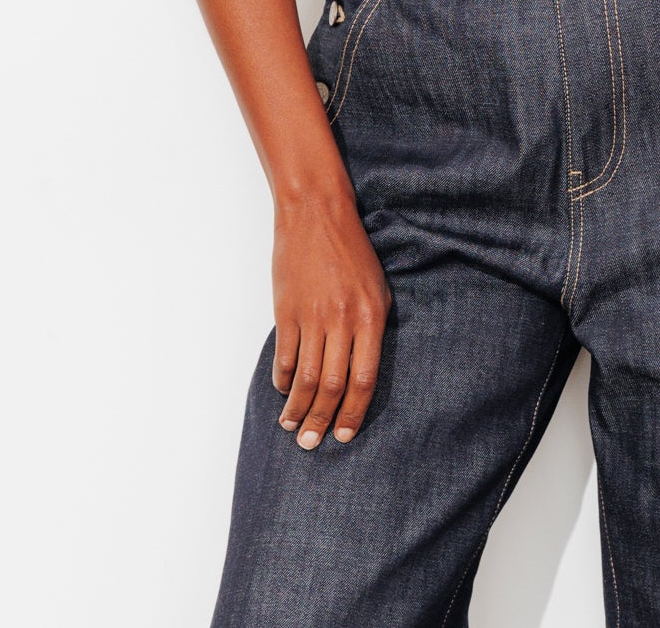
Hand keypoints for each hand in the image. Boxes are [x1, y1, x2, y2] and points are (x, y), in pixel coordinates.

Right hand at [270, 184, 392, 449]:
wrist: (316, 213)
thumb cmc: (352, 249)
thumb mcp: (377, 286)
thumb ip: (372, 328)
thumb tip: (363, 370)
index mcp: (370, 317)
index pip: (364, 380)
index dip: (354, 413)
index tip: (344, 435)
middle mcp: (342, 321)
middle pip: (332, 386)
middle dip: (321, 420)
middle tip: (312, 445)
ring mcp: (311, 316)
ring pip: (305, 376)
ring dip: (298, 407)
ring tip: (293, 427)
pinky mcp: (286, 310)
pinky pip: (285, 355)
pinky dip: (283, 379)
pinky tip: (283, 391)